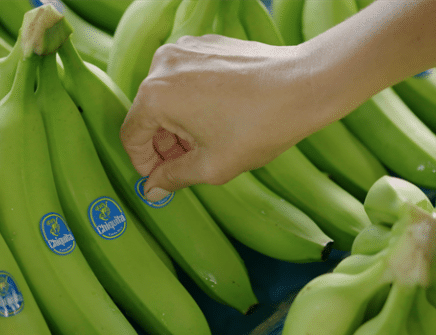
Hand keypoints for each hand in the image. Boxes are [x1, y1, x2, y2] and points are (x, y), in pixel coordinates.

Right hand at [120, 34, 314, 201]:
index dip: (144, 164)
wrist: (304, 85)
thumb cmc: (259, 126)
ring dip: (180, 123)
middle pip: (148, 114)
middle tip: (190, 164)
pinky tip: (222, 117)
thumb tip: (151, 189)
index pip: (131, 136)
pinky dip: (195, 100)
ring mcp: (185, 49)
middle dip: (165, 144)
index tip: (163, 178)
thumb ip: (172, 178)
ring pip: (167, 96)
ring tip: (210, 141)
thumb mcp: (211, 166)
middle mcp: (163, 65)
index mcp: (155, 95)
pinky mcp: (205, 44)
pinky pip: (187, 79)